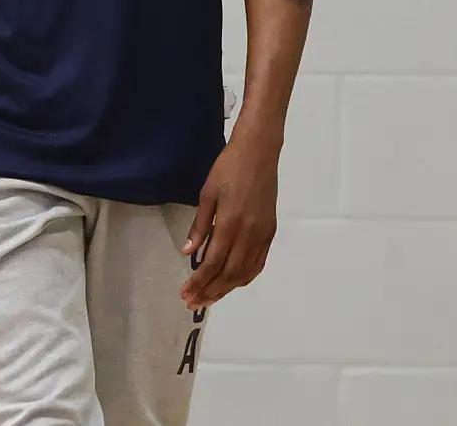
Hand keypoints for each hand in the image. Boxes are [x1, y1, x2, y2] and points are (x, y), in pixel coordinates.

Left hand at [180, 135, 279, 308]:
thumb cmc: (227, 168)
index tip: (185, 293)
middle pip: (229, 273)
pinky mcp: (270, 232)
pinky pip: (258, 262)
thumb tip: (189, 253)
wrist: (259, 153)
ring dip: (226, 288)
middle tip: (193, 302)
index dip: (199, 282)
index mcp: (230, 223)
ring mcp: (263, 234)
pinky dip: (245, 277)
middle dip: (210, 291)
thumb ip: (200, 226)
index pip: (213, 263)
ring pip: (245, 272)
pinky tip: (233, 282)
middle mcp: (249, 234)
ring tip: (209, 298)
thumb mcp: (207, 194)